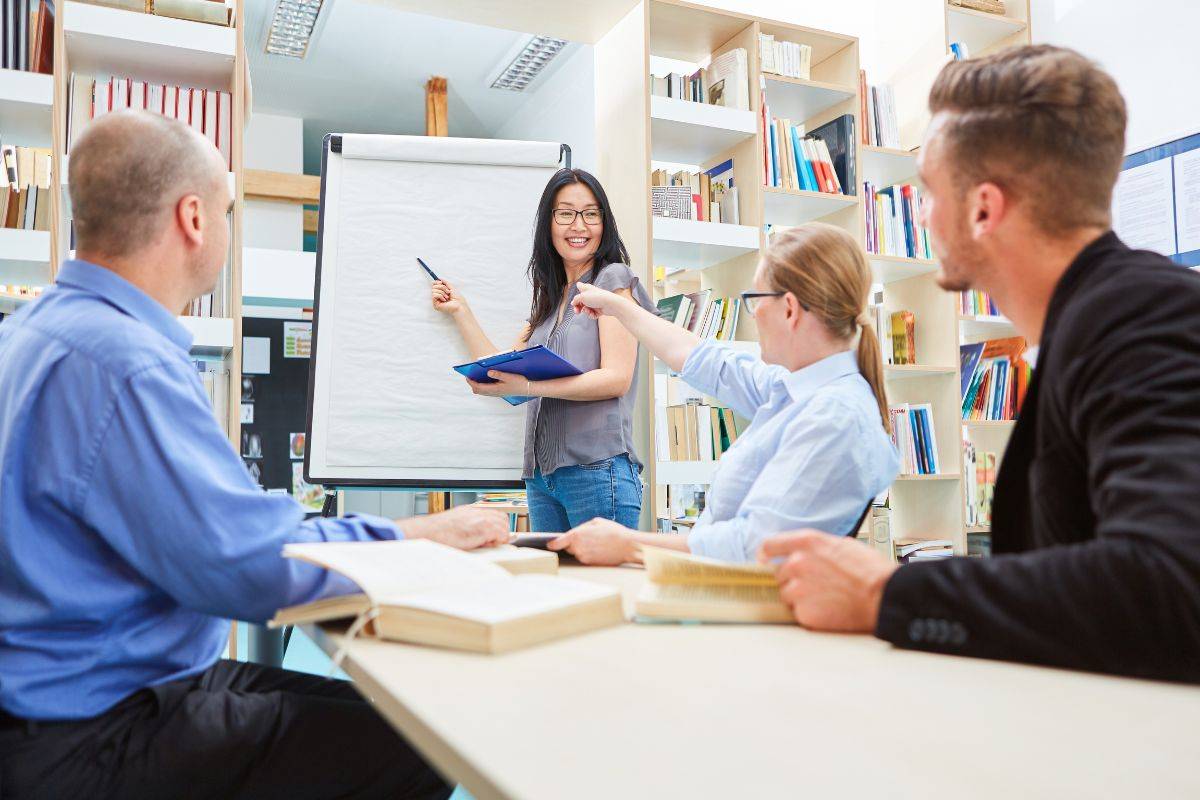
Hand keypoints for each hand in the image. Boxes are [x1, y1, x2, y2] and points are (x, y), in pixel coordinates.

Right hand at [401, 505, 509, 549]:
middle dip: (501, 530)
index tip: (496, 535)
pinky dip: (496, 541)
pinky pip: (499, 534)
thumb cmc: (437, 532)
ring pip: (502, 525)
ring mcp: (480, 518)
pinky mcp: (482, 528)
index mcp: (470, 510)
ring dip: (499, 536)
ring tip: (488, 544)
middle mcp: (476, 511)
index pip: (494, 514)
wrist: (428, 532)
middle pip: (501, 518)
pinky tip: (485, 545)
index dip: (497, 526)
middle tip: (494, 541)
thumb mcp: (454, 524)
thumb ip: (468, 526)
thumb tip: (480, 535)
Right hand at [431, 280, 464, 314]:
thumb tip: (439, 279)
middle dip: (442, 287)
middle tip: (448, 292)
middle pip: (434, 287)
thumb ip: (445, 283)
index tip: (441, 282)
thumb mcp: (451, 287)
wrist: (459, 305)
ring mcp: (436, 301)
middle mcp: (438, 297)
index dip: (436, 283)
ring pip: (433, 290)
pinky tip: (444, 300)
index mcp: (441, 293)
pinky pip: (434, 295)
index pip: (434, 285)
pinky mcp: (435, 304)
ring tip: (447, 297)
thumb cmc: (457, 298)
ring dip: (442, 292)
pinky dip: (440, 296)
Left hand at [466, 370, 530, 397]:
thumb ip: (498, 374)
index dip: (471, 382)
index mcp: (495, 389)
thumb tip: (488, 372)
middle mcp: (495, 393)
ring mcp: (497, 393)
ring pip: (483, 392)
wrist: (527, 389)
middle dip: (473, 385)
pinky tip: (485, 381)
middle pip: (479, 391)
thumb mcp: (509, 376)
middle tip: (470, 377)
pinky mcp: (500, 393)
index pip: (478, 387)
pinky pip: (487, 391)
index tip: (467, 377)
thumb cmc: (519, 383)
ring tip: (476, 378)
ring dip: (478, 386)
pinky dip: (483, 387)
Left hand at [548, 518, 636, 564]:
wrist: (627, 546)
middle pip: (568, 547)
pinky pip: (584, 558)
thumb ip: (582, 528)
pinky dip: (588, 554)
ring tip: (595, 543)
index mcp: (577, 535)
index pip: (557, 542)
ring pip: (577, 553)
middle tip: (586, 538)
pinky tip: (598, 549)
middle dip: (573, 543)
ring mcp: (583, 557)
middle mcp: (577, 548)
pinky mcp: (590, 564)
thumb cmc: (613, 532)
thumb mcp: (596, 522)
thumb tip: (575, 533)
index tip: (549, 544)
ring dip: (581, 549)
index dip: (552, 543)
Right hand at [572, 282, 629, 319]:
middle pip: (581, 302)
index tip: (575, 299)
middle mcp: (590, 295)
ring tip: (589, 311)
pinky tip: (593, 314)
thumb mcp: (582, 297)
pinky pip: (592, 314)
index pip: (580, 286)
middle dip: (578, 308)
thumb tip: (573, 303)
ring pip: (586, 309)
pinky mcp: (599, 310)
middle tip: (577, 312)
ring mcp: (595, 303)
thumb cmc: (597, 297)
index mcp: (586, 289)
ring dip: (586, 312)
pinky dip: (592, 315)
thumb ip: (575, 299)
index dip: (577, 291)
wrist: (610, 304)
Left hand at [759, 530, 896, 632]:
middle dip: (793, 580)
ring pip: (786, 595)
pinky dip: (809, 614)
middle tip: (816, 587)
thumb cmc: (870, 571)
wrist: (882, 596)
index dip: (765, 554)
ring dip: (800, 598)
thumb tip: (806, 554)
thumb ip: (816, 549)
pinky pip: (797, 613)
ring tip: (825, 599)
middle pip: (779, 574)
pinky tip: (828, 610)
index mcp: (806, 543)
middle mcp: (796, 563)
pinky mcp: (803, 612)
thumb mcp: (842, 545)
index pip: (770, 545)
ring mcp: (797, 589)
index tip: (764, 561)